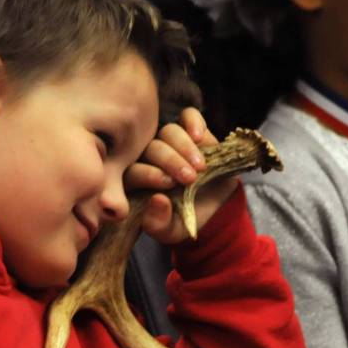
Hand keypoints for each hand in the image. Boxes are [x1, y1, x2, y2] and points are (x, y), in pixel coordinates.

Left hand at [124, 107, 238, 243]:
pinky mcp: (192, 132)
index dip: (148, 174)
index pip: (133, 170)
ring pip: (169, 132)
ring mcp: (171, 142)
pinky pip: (188, 117)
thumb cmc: (184, 222)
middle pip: (152, 148)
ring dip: (184, 147)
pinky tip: (201, 136)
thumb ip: (158, 222)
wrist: (214, 212)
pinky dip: (194, 123)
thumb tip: (157, 201)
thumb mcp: (171, 230)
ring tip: (200, 166)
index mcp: (136, 180)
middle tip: (189, 178)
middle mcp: (150, 157)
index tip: (167, 184)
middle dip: (170, 161)